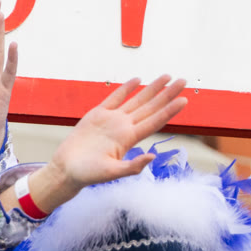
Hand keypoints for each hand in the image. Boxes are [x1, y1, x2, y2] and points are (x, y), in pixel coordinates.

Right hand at [28, 76, 187, 211]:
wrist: (66, 169)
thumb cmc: (87, 174)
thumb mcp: (111, 173)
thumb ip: (132, 166)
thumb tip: (152, 158)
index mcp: (129, 139)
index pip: (155, 121)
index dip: (170, 110)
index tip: (184, 100)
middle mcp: (124, 127)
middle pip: (151, 107)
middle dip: (167, 94)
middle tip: (183, 80)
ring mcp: (112, 119)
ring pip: (136, 100)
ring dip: (152, 88)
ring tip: (166, 77)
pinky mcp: (97, 115)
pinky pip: (115, 98)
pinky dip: (126, 88)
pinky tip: (137, 80)